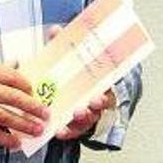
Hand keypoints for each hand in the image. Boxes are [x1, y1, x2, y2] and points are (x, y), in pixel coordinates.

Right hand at [0, 61, 49, 148]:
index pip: (12, 76)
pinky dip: (5, 139)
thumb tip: (17, 63)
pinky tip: (17, 143)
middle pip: (14, 98)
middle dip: (33, 107)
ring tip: (38, 129)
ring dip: (24, 124)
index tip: (35, 91)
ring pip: (6, 117)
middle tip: (46, 113)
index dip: (27, 85)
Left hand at [44, 25, 116, 140]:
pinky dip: (67, 132)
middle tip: (91, 102)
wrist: (64, 90)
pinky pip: (73, 132)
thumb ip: (63, 45)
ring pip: (88, 120)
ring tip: (75, 114)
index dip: (104, 95)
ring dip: (82, 118)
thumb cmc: (71, 74)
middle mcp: (95, 102)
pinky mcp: (74, 125)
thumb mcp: (68, 59)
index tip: (98, 96)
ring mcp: (85, 115)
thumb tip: (55, 30)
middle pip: (100, 106)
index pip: (106, 91)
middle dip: (96, 105)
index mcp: (97, 85)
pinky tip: (59, 131)